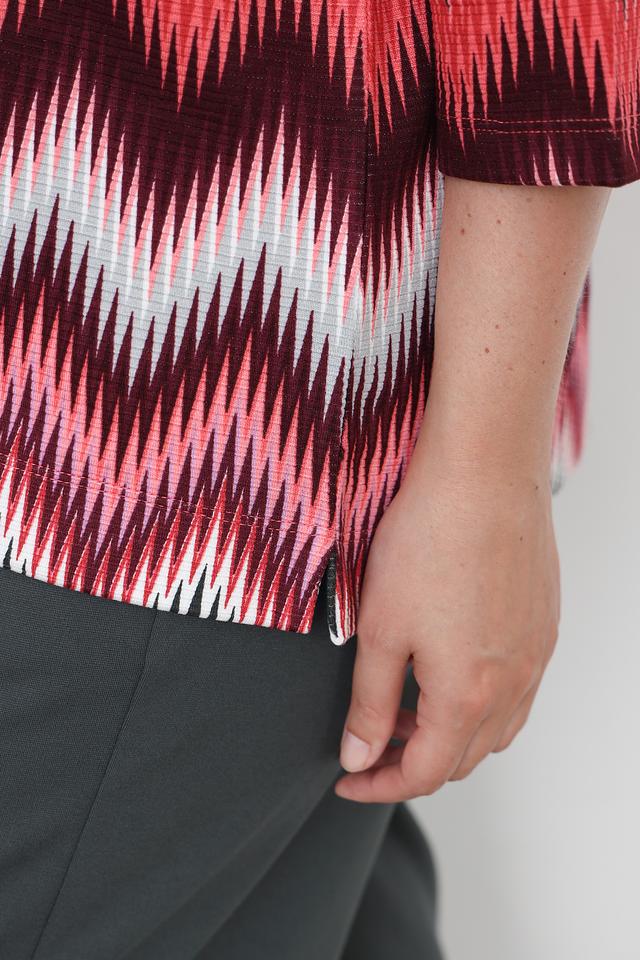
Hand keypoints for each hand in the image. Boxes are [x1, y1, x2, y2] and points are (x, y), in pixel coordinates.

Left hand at [334, 466, 560, 802]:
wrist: (483, 475)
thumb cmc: (428, 542)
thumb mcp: (380, 629)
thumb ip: (368, 702)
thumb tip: (357, 756)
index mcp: (468, 696)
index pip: (423, 773)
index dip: (378, 784)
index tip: (348, 778)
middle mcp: (513, 685)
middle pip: (464, 758)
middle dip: (413, 762)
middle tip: (371, 742)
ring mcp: (536, 655)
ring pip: (497, 728)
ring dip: (451, 734)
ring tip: (407, 708)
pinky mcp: (544, 624)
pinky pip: (519, 689)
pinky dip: (482, 701)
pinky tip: (450, 667)